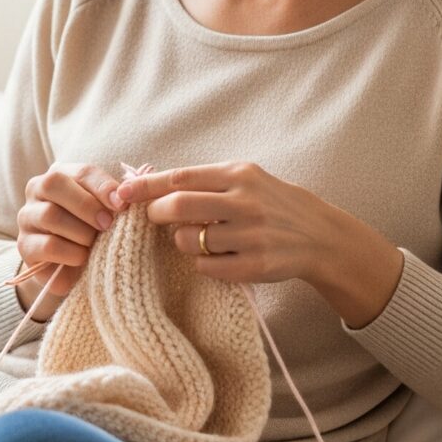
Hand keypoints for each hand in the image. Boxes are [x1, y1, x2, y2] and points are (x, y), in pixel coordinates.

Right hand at [12, 162, 150, 317]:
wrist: (71, 269)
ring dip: (80, 232)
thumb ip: (113, 200)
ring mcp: (27, 217)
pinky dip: (71, 252)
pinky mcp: (24, 245)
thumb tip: (129, 191)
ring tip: (93, 244)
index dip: (103, 187)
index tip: (122, 205)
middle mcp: (37, 191)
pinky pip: (47, 245)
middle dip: (86, 205)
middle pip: (53, 183)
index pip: (81, 172)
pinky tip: (82, 258)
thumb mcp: (104, 213)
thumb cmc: (91, 233)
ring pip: (50, 215)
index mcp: (60, 176)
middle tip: (106, 225)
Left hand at [114, 160, 356, 285]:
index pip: (181, 177)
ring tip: (199, 237)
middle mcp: (246, 202)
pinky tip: (217, 256)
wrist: (320, 236)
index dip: (146, 186)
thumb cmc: (271, 203)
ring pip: (188, 240)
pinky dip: (202, 262)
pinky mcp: (255, 266)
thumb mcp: (245, 180)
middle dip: (156, 213)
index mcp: (239, 174)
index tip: (122, 193)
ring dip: (182, 241)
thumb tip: (147, 181)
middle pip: (179, 206)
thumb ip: (204, 181)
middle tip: (154, 217)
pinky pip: (206, 267)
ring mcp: (252, 235)